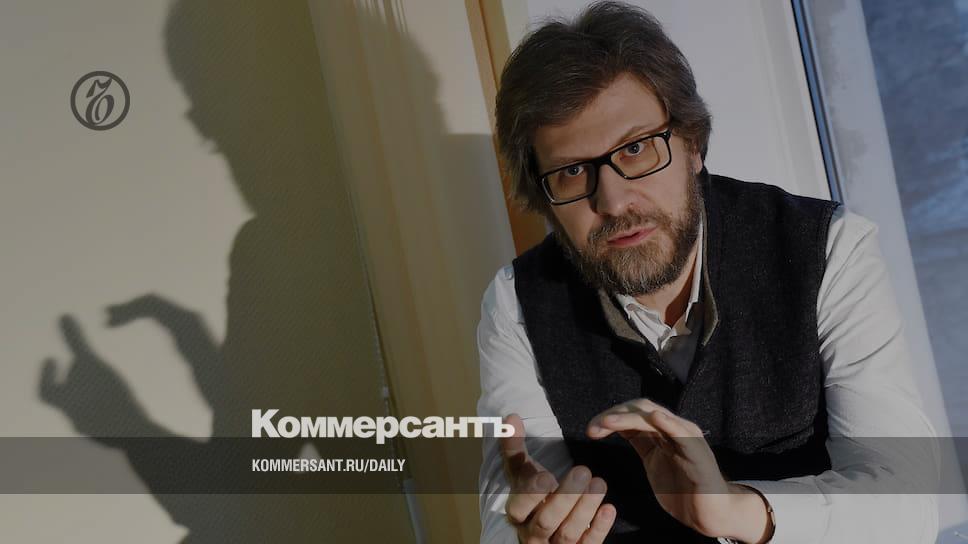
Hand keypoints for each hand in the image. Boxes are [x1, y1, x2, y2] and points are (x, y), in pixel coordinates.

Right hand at [500, 414, 615, 542]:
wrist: (546, 527)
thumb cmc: (534, 494)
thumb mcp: (522, 471)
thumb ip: (515, 446)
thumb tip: (511, 417)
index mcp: (517, 513)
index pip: (518, 508)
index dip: (531, 494)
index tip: (546, 475)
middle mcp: (532, 534)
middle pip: (546, 521)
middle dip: (565, 497)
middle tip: (583, 470)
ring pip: (568, 533)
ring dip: (585, 509)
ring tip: (600, 483)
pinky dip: (599, 528)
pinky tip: (610, 508)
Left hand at [586, 400, 770, 542]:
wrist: (709, 513)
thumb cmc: (682, 488)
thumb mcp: (653, 461)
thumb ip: (639, 442)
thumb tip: (613, 427)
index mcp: (662, 430)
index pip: (633, 412)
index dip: (610, 416)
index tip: (590, 430)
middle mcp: (674, 428)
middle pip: (641, 409)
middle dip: (614, 415)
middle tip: (592, 428)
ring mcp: (687, 438)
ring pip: (655, 417)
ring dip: (628, 418)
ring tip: (607, 422)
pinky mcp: (698, 453)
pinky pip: (682, 433)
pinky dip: (669, 422)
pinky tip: (655, 417)